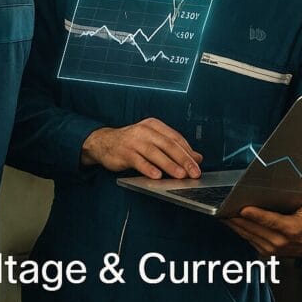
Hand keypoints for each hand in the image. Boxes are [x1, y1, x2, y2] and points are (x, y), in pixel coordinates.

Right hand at [81, 118, 202, 178]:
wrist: (103, 142)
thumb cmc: (132, 143)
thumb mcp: (153, 141)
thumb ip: (174, 147)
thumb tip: (197, 157)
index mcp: (154, 126)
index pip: (176, 138)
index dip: (188, 152)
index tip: (198, 164)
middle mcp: (145, 131)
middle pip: (168, 145)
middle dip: (183, 159)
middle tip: (194, 172)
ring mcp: (134, 141)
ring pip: (155, 153)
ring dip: (169, 165)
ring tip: (180, 175)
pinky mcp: (124, 152)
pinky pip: (138, 161)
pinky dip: (148, 168)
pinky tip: (156, 176)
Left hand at [223, 181, 301, 257]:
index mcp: (292, 230)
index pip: (272, 222)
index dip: (257, 216)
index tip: (243, 209)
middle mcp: (280, 241)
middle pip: (255, 228)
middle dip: (238, 218)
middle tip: (224, 206)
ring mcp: (272, 248)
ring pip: (248, 235)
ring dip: (235, 224)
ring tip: (222, 212)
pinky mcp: (265, 251)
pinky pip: (248, 239)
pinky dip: (238, 230)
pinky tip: (229, 221)